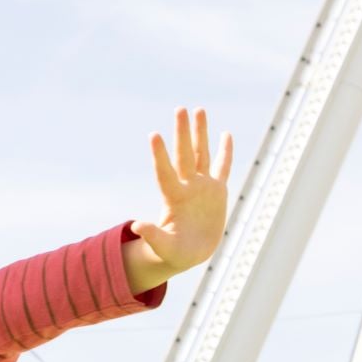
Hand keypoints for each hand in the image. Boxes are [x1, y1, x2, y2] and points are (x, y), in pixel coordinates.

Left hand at [125, 108, 233, 290]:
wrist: (189, 253)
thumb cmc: (174, 253)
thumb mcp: (164, 248)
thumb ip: (153, 236)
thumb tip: (136, 227)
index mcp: (174, 199)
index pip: (165, 172)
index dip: (160, 155)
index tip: (154, 135)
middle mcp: (187, 187)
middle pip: (185, 155)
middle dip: (182, 133)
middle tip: (180, 109)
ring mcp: (202, 186)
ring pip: (202, 154)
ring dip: (200, 133)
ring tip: (198, 110)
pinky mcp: (217, 191)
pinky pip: (223, 168)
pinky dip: (225, 152)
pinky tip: (226, 134)